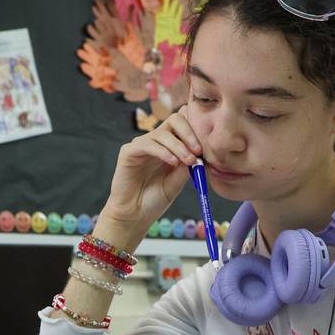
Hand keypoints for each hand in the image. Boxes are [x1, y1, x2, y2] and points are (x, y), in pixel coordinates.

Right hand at [99, 107, 200, 237]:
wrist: (135, 216)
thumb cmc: (155, 200)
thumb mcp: (178, 182)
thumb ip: (187, 165)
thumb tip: (201, 152)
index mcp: (169, 146)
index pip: (184, 124)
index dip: (196, 130)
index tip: (205, 148)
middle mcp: (155, 142)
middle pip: (174, 119)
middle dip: (189, 133)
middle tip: (198, 151)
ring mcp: (141, 145)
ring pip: (162, 133)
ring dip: (179, 146)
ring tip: (188, 161)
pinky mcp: (128, 152)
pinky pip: (147, 144)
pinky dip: (163, 151)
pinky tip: (172, 162)